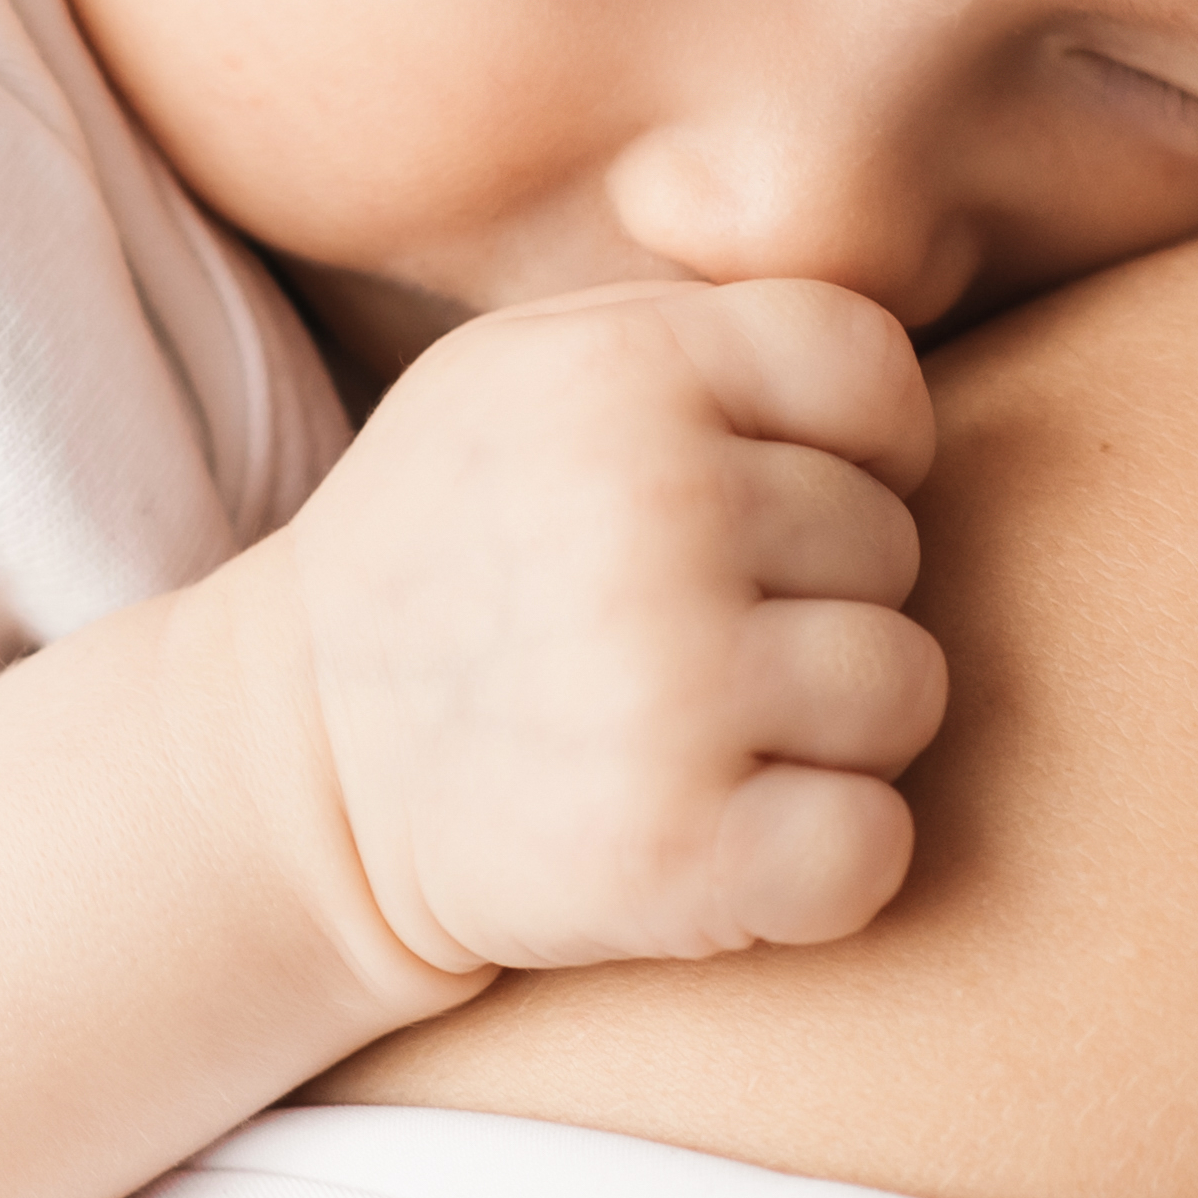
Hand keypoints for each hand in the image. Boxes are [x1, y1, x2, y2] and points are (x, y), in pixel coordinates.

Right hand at [251, 278, 947, 981]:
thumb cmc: (453, 555)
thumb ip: (701, 335)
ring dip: (828, 733)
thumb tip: (893, 347)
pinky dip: (821, 863)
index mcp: (627, 370)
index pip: (874, 371)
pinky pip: (872, 845)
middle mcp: (657, 509)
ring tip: (699, 732)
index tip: (776, 510)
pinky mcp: (677, 850)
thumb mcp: (529, 371)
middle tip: (686, 639)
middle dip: (818, 600)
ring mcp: (671, 686)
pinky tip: (723, 836)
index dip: (859, 447)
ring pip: (904, 691)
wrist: (292, 770)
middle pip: (895, 544)